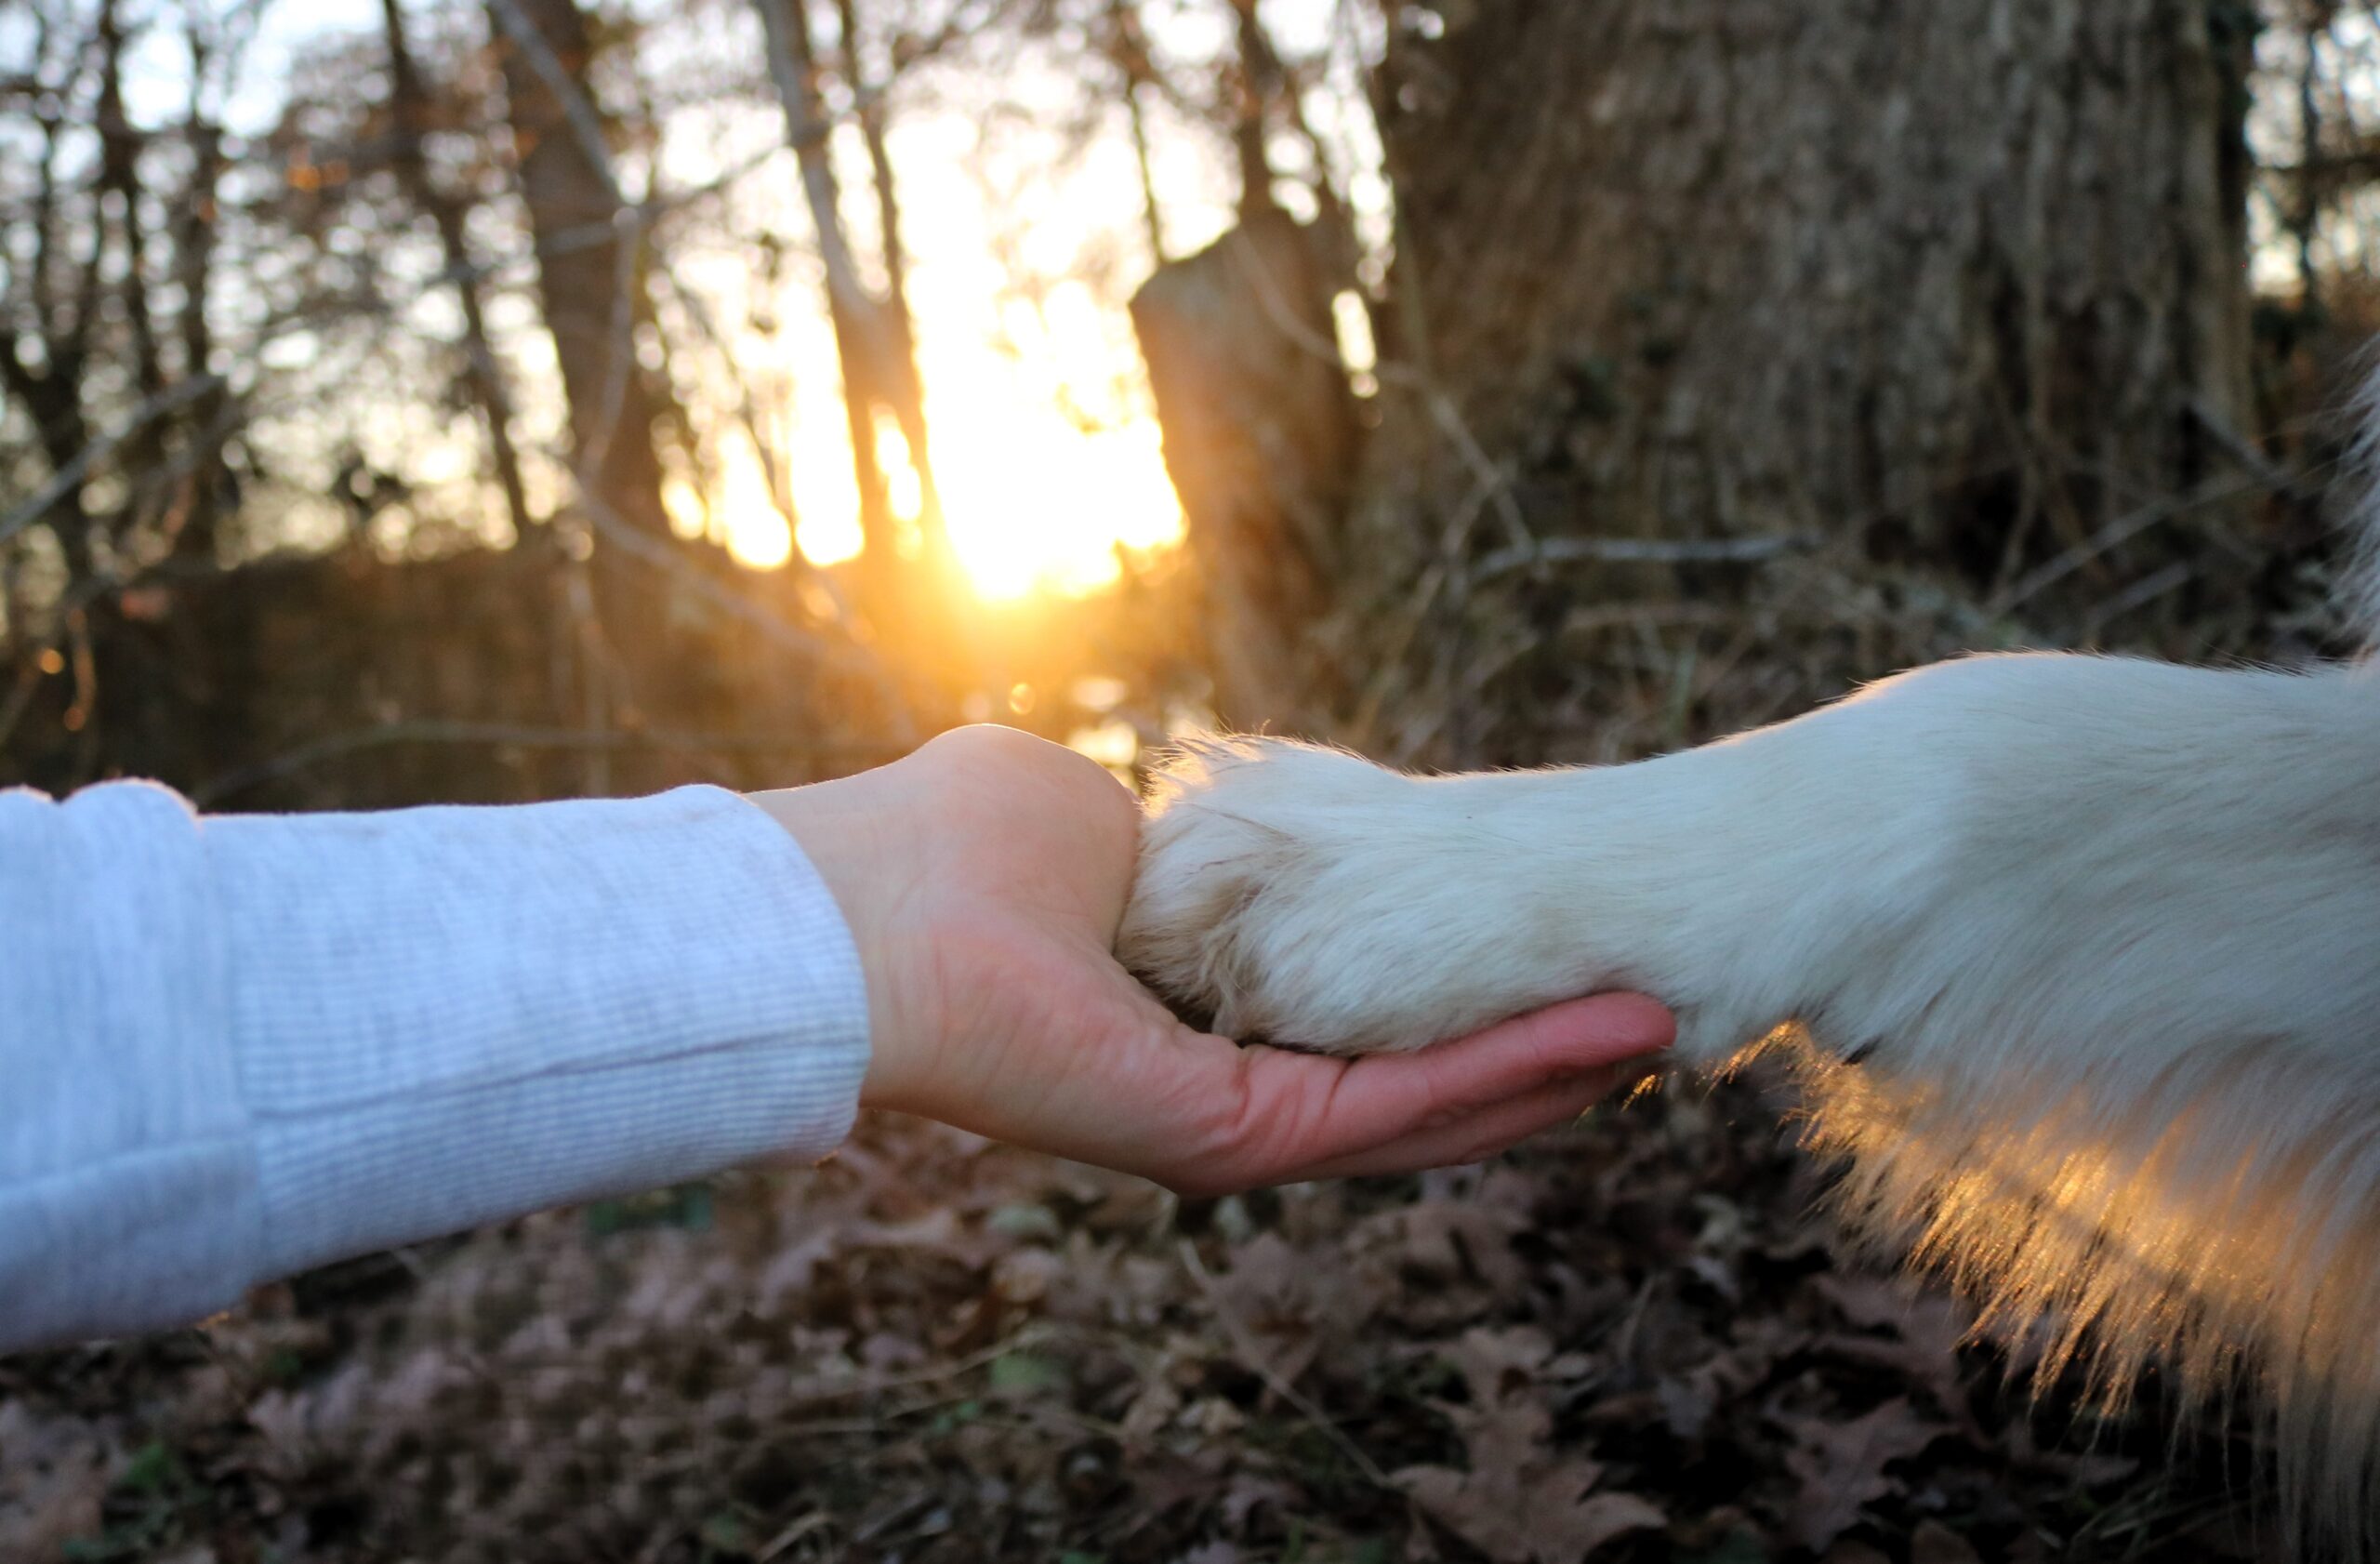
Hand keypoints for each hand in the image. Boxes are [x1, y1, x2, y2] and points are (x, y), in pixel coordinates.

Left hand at [749, 726, 1674, 1196]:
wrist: (859, 916)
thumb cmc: (948, 846)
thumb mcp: (1097, 817)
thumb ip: (1176, 844)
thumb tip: (1201, 831)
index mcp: (1186, 1016)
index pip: (1347, 1025)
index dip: (1451, 997)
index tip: (1548, 952)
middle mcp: (1215, 1087)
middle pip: (1404, 1087)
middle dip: (1526, 1051)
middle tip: (1644, 1009)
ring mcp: (1228, 1123)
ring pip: (1422, 1113)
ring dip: (1546, 1070)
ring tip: (1659, 1024)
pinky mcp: (1230, 1136)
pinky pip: (1394, 1109)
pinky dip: (1506, 1074)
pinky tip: (1607, 1038)